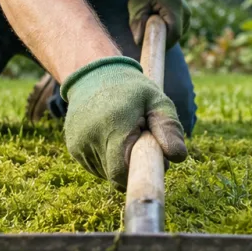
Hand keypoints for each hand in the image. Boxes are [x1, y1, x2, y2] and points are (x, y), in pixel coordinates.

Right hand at [60, 56, 187, 186]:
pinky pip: (97, 167)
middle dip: (133, 166)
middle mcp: (91, 137)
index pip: (121, 172)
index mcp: (113, 125)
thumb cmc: (132, 89)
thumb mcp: (157, 99)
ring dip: (120, 163)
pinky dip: (108, 159)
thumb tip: (178, 156)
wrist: (94, 75)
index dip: (139, 174)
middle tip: (142, 142)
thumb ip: (169, 127)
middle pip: (116, 175)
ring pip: (106, 173)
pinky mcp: (73, 148)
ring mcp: (78, 144)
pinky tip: (111, 137)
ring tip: (125, 135)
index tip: (150, 165)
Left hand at [128, 0, 190, 48]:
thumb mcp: (137, 4)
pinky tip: (159, 21)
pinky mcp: (186, 19)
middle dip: (161, 40)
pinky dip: (166, 31)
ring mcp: (187, 15)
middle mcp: (185, 11)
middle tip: (146, 35)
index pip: (174, 33)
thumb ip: (138, 23)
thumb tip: (139, 43)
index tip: (151, 47)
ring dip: (163, 35)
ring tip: (153, 22)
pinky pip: (176, 32)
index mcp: (174, 6)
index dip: (163, 44)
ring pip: (176, 35)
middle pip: (175, 36)